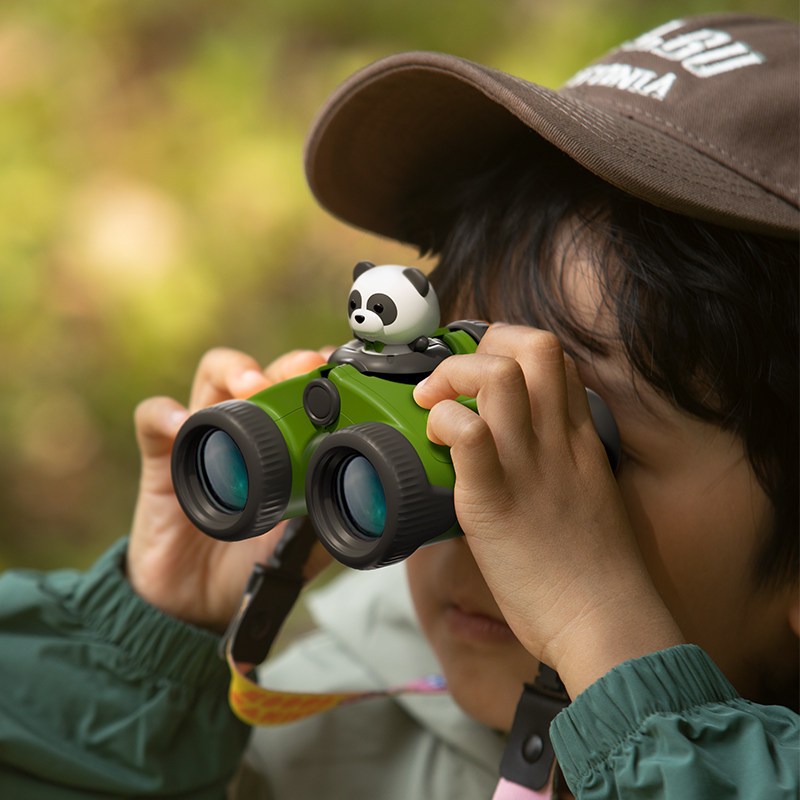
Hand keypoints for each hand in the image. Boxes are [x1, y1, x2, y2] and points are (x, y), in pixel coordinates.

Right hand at [127, 347, 333, 632]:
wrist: (202, 605)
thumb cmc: (256, 562)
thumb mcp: (309, 541)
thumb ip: (337, 515)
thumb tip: (380, 502)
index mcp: (283, 443)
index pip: (300, 391)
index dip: (319, 374)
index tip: (339, 371)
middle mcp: (244, 429)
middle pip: (263, 371)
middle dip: (283, 366)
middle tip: (302, 371)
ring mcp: (203, 437)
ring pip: (211, 376)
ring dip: (233, 371)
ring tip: (251, 385)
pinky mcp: (161, 458)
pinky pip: (153, 420)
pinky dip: (165, 414)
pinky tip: (183, 424)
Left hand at [414, 324, 683, 696]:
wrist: (606, 623)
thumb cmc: (595, 573)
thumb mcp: (589, 497)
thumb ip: (561, 464)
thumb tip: (520, 455)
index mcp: (581, 439)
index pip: (556, 358)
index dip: (511, 347)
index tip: (482, 372)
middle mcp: (558, 441)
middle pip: (533, 346)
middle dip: (484, 344)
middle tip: (454, 380)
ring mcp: (528, 467)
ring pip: (496, 376)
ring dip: (453, 376)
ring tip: (434, 404)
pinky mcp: (494, 501)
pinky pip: (469, 435)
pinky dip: (444, 423)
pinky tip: (436, 441)